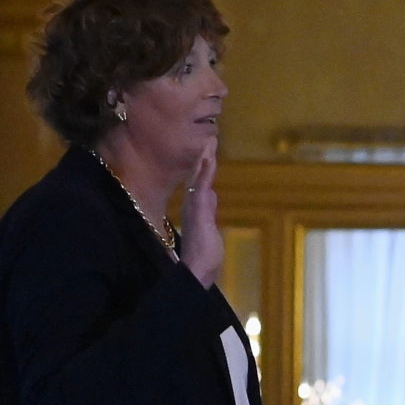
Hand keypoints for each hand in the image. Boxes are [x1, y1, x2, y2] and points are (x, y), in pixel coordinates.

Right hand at [179, 142, 221, 288]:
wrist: (197, 267)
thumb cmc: (201, 257)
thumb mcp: (206, 235)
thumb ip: (205, 222)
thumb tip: (205, 212)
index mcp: (195, 209)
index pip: (200, 184)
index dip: (202, 169)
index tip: (206, 153)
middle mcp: (193, 203)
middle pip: (199, 175)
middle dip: (204, 157)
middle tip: (209, 138)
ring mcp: (195, 204)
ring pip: (200, 176)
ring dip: (205, 158)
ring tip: (210, 140)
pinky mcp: (198, 207)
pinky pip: (203, 184)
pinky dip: (206, 170)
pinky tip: (209, 157)